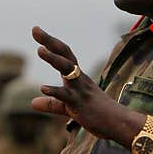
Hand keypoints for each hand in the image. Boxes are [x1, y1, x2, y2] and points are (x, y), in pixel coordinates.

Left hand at [29, 26, 135, 140]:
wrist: (119, 124)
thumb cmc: (97, 114)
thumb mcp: (70, 108)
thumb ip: (52, 104)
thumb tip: (33, 103)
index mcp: (77, 76)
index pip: (63, 54)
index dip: (50, 42)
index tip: (36, 29)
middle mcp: (79, 78)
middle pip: (64, 54)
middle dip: (50, 41)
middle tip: (35, 29)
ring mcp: (80, 90)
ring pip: (67, 70)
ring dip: (54, 59)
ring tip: (40, 50)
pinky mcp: (80, 104)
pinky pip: (66, 96)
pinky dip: (55, 91)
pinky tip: (43, 87)